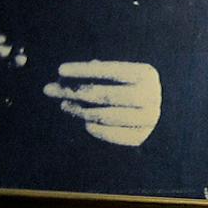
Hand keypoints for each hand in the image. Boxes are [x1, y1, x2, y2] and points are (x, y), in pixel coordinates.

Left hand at [43, 60, 161, 146]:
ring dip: (80, 110)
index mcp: (146, 75)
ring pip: (107, 116)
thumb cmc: (128, 87)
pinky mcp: (140, 137)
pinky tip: (84, 121)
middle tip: (50, 89)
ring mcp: (148, 119)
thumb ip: (95, 72)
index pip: (112, 71)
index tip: (60, 70)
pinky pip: (111, 135)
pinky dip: (94, 129)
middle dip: (75, 92)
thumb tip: (63, 78)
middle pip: (107, 95)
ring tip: (64, 105)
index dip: (85, 70)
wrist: (157, 114)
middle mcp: (151, 96)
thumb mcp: (118, 74)